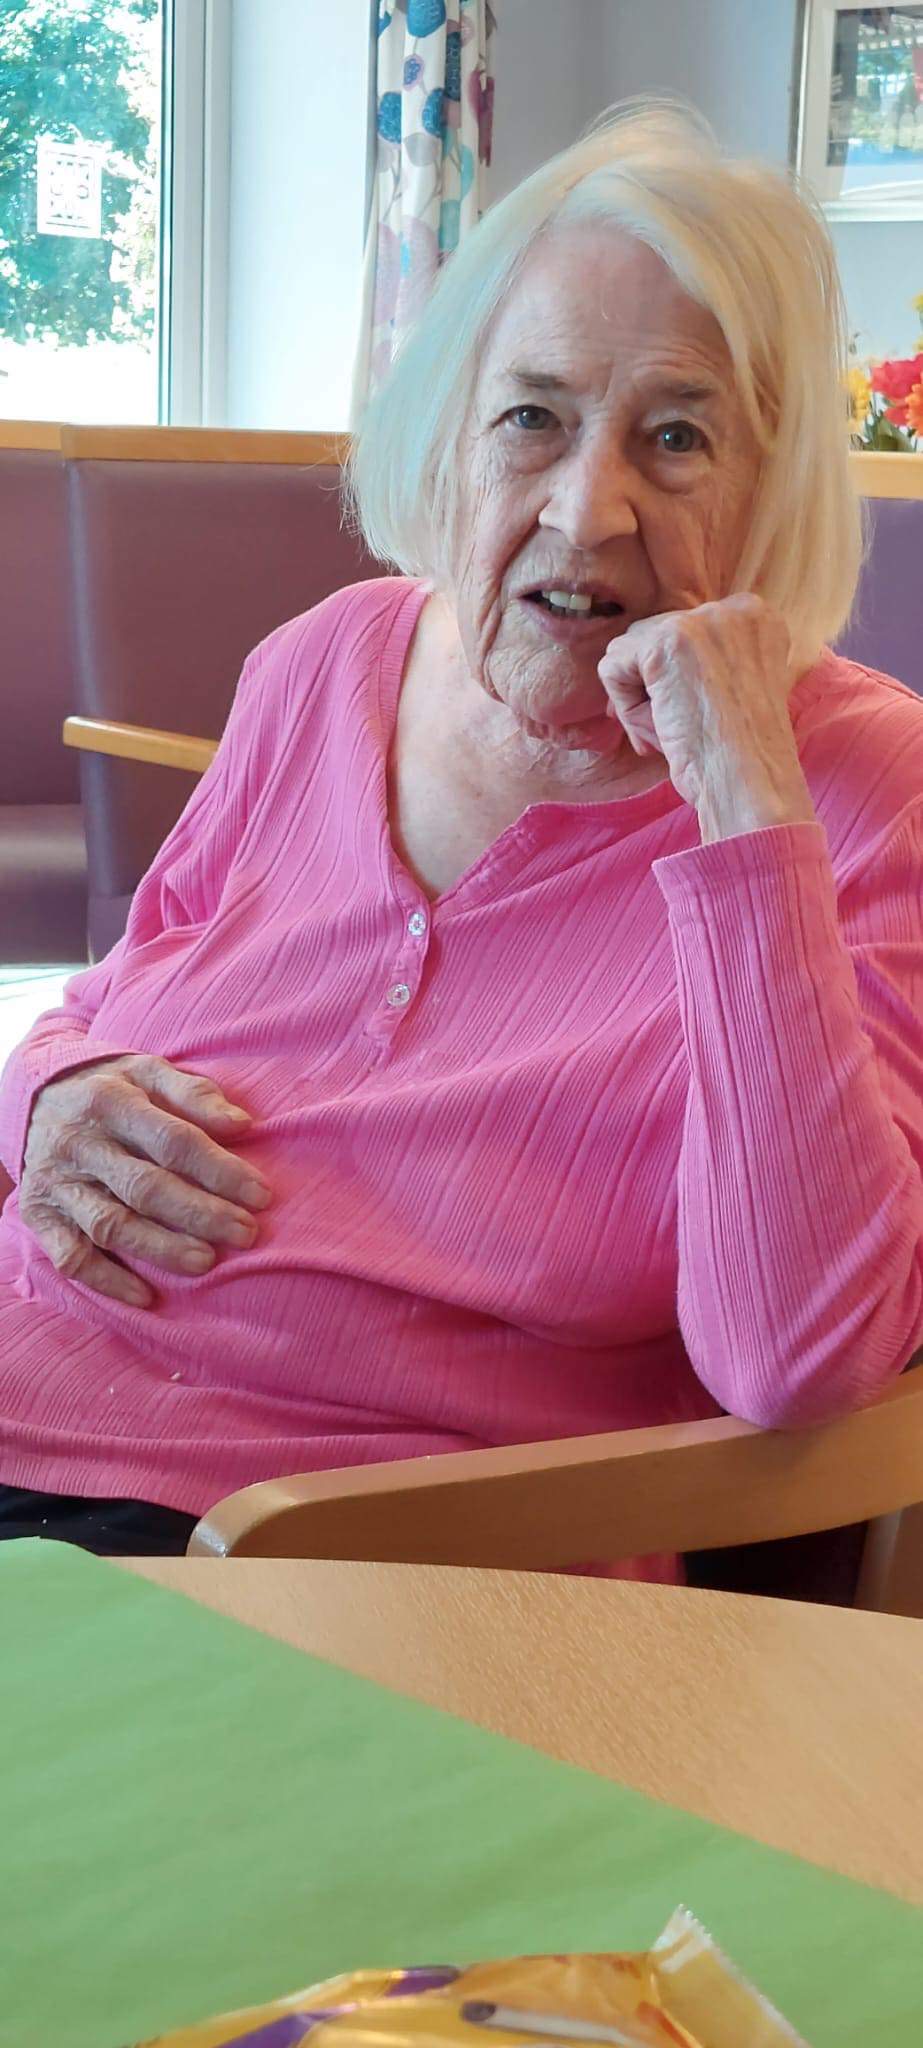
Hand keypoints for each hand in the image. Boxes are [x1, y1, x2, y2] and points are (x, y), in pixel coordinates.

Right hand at [20, 1054, 270, 1308]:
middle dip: (201, 1214)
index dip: (220, 1171)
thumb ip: (195, 1094)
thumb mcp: (147, 1072)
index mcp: (110, 1102)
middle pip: (145, 1187)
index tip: (261, 1195)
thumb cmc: (109, 1089)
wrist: (34, 1097)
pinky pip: (71, 1257)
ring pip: (111, 1225)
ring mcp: (56, 1184)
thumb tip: (242, 1126)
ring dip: (161, 1248)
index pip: (173, 1141)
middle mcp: (78, 1144)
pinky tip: (146, 1296)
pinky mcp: (39, 1217)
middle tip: (246, 1234)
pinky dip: (108, 1280)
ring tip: (206, 1262)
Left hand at [598, 594, 815, 842]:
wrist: (750, 781)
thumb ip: (699, 663)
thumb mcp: (731, 689)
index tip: (691, 712)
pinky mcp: (664, 644)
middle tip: (671, 730)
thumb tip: (628, 659)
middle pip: (654, 635)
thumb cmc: (741, 753)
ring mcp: (698, 622)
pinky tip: (658, 730)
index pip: (686, 631)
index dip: (675, 677)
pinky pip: (612, 668)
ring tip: (668, 732)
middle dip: (651, 686)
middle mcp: (732, 610)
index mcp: (755, 618)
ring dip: (637, 699)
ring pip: (630, 651)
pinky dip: (624, 707)